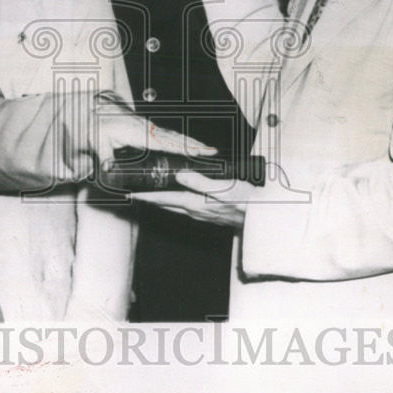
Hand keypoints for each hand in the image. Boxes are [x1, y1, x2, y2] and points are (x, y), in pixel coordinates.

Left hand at [91, 91, 215, 164]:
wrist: (95, 114)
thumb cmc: (98, 128)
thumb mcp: (99, 144)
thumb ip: (105, 158)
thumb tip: (107, 169)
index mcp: (137, 132)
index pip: (163, 141)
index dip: (180, 146)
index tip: (196, 149)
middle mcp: (147, 129)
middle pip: (175, 138)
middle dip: (194, 145)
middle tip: (212, 152)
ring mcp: (150, 128)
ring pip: (175, 136)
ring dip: (192, 142)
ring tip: (209, 150)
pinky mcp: (150, 129)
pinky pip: (170, 135)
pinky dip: (183, 140)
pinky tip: (192, 146)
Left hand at [131, 170, 252, 227]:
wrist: (261, 218)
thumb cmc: (245, 201)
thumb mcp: (223, 187)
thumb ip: (200, 182)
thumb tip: (179, 175)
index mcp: (194, 203)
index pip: (164, 198)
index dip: (146, 196)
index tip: (131, 194)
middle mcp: (195, 211)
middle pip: (166, 205)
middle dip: (150, 200)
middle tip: (135, 195)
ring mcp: (202, 215)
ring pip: (175, 207)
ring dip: (162, 202)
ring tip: (151, 197)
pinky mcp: (210, 215)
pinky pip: (186, 209)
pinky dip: (176, 203)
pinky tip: (179, 200)